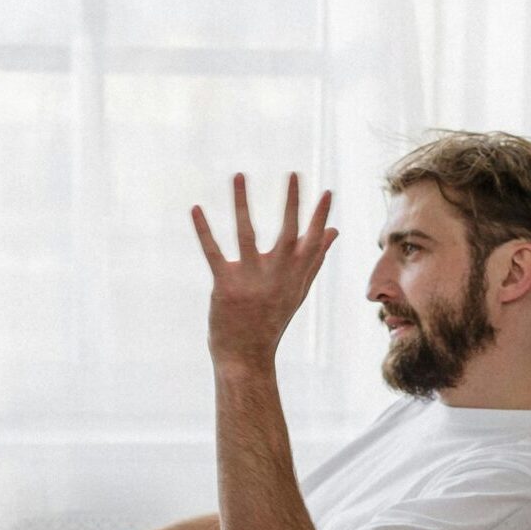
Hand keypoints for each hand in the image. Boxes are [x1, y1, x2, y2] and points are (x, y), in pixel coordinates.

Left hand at [193, 173, 337, 369]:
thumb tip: (334, 232)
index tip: (327, 191)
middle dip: (292, 202)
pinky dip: (204, 230)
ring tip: (239, 175)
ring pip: (247, 233)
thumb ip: (315, 259)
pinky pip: (213, 252)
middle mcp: (276, 275)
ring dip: (242, 202)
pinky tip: (196, 208)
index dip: (320, 217)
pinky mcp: (225, 285)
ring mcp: (250, 279)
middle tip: (293, 173)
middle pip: (288, 232)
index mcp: (294, 275)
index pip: (312, 241)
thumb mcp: (297, 290)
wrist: (246, 356)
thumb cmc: (271, 320)